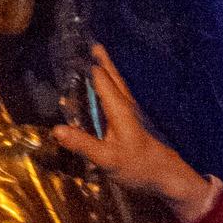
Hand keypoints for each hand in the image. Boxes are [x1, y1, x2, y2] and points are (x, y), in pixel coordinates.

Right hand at [53, 44, 215, 222]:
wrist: (166, 177)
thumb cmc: (138, 166)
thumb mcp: (107, 158)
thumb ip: (83, 144)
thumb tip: (56, 129)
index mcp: (119, 109)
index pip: (101, 80)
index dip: (89, 66)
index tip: (74, 52)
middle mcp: (126, 106)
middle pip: (114, 78)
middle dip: (103, 62)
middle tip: (94, 45)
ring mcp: (131, 114)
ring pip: (118, 86)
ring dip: (108, 71)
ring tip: (99, 60)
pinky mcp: (132, 123)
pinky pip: (119, 96)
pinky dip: (111, 86)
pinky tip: (106, 90)